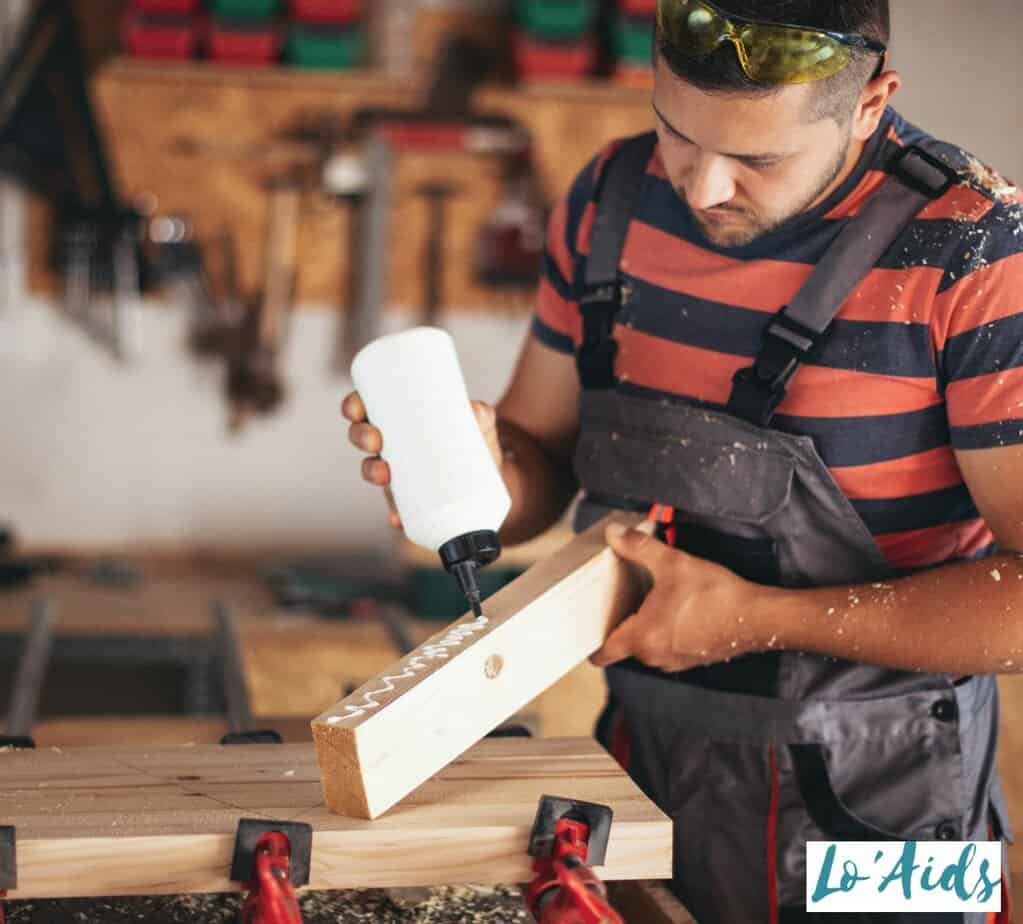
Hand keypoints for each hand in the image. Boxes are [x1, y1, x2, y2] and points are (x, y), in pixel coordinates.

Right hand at [341, 391, 502, 530]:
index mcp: (400, 419)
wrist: (492, 478)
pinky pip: (396, 509)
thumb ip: (481, 413)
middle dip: (360, 437)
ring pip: (372, 470)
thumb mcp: (480, 424)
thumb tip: (474, 410)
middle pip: (363, 437)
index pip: (367, 407)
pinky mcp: (410, 501)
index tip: (357, 409)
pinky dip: (395, 514)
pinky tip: (397, 518)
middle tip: (375, 441)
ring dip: (371, 471)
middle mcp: (393, 446)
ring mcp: (399, 474)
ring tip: (384, 475)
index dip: (354, 406)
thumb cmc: (476, 442)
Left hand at [591, 523, 771, 671]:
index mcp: (642, 638)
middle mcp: (656, 656)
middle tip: (622, 599)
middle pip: (625, 646)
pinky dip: (666, 631)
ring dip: (646, 627)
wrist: (759, 617)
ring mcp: (676, 661)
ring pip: (648, 646)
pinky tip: (678, 608)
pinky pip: (668, 646)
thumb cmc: (716, 596)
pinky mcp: (694, 658)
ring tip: (651, 600)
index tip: (584, 635)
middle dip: (622, 624)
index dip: (591, 645)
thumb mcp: (672, 563)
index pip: (604, 653)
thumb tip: (615, 534)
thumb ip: (639, 547)